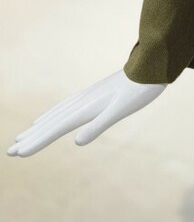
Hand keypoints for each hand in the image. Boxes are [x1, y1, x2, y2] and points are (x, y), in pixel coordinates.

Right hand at [7, 70, 165, 156]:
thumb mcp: (120, 111)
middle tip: (10, 151)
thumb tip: (76, 142)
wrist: (151, 67)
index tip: (18, 153)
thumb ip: (99, 126)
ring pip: (56, 114)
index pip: (56, 129)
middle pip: (51, 122)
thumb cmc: (138, 91)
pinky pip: (65, 107)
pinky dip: (53, 114)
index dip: (37, 142)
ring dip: (39, 127)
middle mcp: (82, 102)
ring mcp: (87, 97)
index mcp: (87, 108)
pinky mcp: (93, 94)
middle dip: (31, 137)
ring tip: (23, 135)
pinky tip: (51, 117)